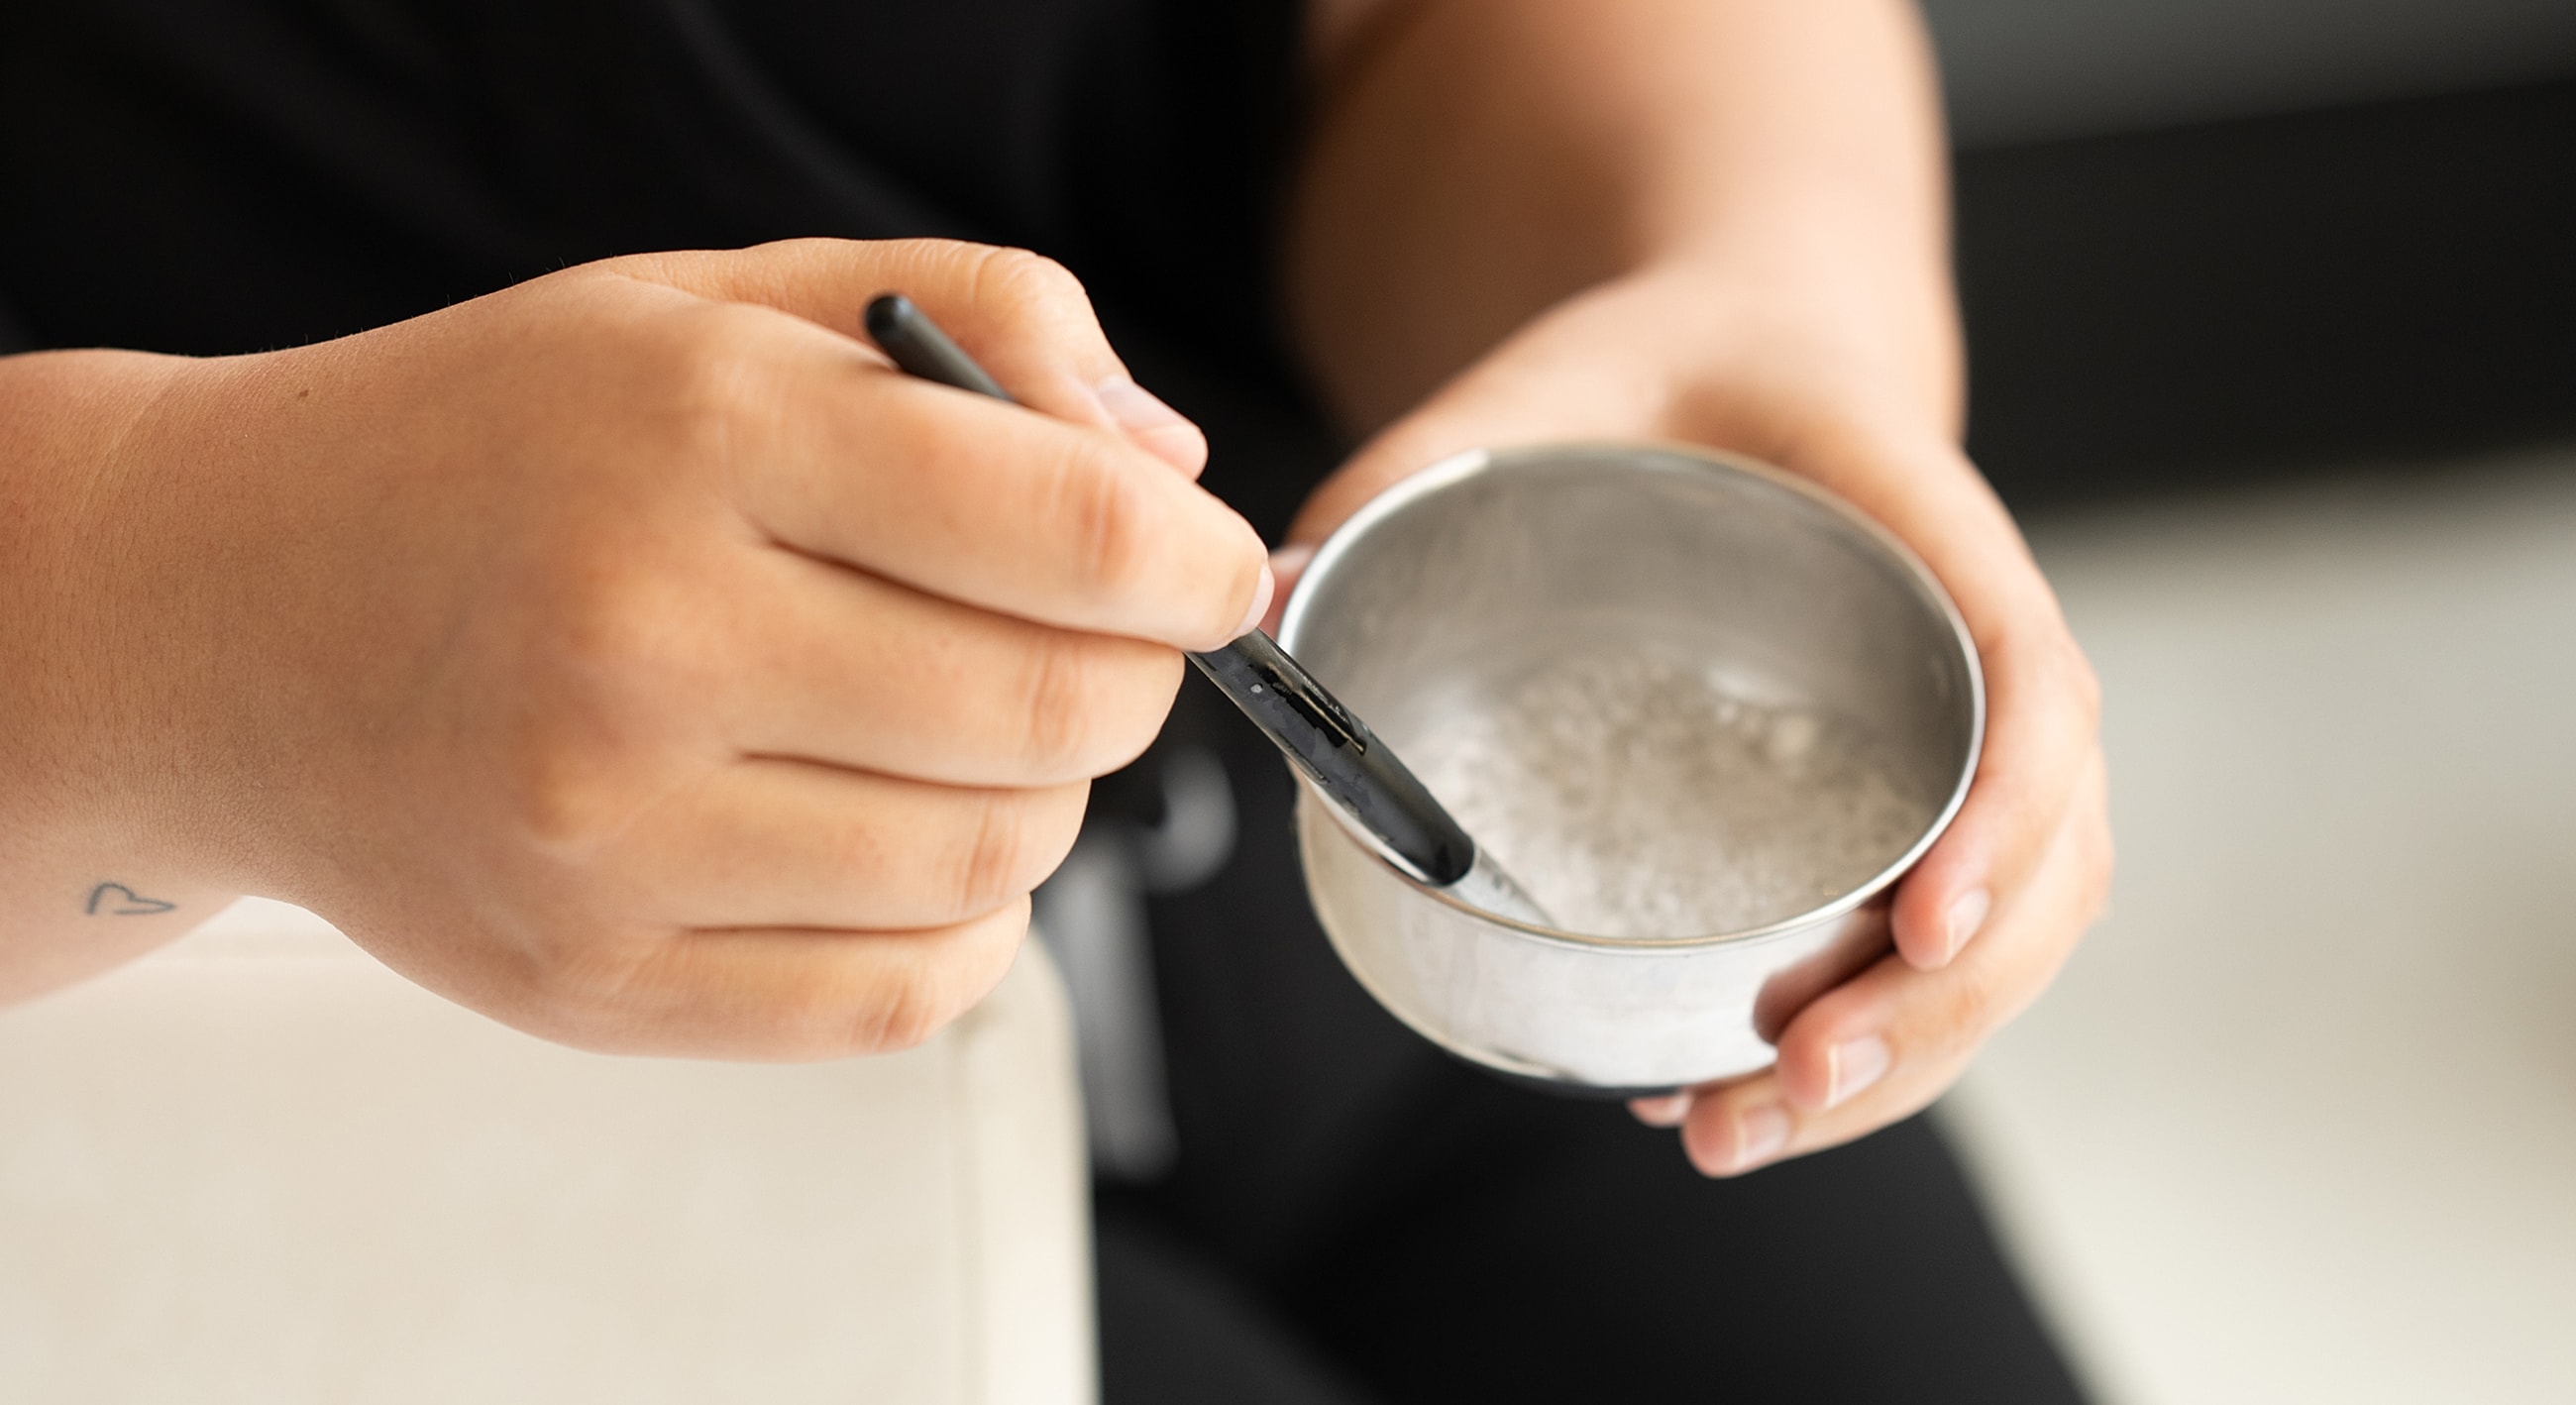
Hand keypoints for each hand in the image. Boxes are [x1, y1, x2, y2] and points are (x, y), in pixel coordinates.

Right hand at [0, 238, 1267, 1053]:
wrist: (225, 614)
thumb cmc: (497, 446)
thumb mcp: (719, 303)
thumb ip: (977, 322)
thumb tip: (1170, 475)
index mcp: (698, 437)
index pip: (1069, 537)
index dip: (1198, 571)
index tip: (1216, 578)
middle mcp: (646, 643)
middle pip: (1057, 717)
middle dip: (1130, 680)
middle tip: (1091, 643)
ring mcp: (608, 837)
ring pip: (995, 864)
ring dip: (1042, 800)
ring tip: (964, 727)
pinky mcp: (592, 982)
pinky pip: (900, 992)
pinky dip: (968, 926)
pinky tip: (912, 839)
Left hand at [1277, 260, 2111, 1174]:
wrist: (1729, 366)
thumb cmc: (1646, 379)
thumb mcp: (1526, 394)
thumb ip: (1408, 476)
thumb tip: (1266, 596)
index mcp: (1919, 524)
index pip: (2030, 680)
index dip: (2005, 813)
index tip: (1920, 921)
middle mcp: (1964, 649)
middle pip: (2049, 858)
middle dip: (1937, 1001)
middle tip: (1786, 1076)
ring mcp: (1955, 742)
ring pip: (2011, 934)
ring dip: (1907, 1057)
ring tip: (1742, 1128)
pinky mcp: (1907, 805)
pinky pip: (1947, 946)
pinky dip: (1876, 1041)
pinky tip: (1743, 1093)